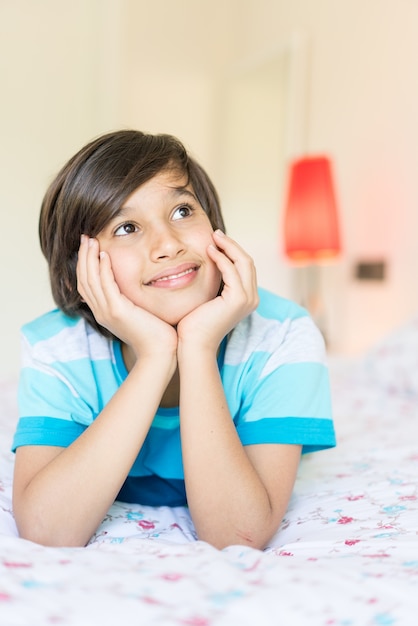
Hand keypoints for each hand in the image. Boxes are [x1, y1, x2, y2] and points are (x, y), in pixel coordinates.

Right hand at [76, 236, 177, 359]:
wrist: (161, 353)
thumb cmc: (157, 334)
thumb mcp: (140, 313)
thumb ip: (133, 300)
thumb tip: (138, 286)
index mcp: (105, 312)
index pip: (87, 285)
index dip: (85, 265)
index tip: (89, 246)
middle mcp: (101, 312)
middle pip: (83, 280)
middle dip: (83, 257)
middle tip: (85, 238)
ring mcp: (107, 312)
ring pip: (90, 280)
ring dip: (90, 258)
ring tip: (91, 241)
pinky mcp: (118, 312)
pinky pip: (106, 286)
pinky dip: (103, 269)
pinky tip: (105, 255)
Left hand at [177, 230, 258, 349]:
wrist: (194, 344)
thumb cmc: (195, 324)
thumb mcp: (208, 298)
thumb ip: (215, 282)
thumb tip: (207, 261)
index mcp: (247, 297)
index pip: (245, 266)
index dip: (233, 250)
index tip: (217, 240)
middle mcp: (252, 298)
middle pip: (247, 261)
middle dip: (232, 244)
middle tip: (215, 233)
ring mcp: (248, 299)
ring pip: (243, 262)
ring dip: (228, 246)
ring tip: (213, 237)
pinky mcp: (238, 299)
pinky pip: (231, 270)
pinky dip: (221, 258)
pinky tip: (209, 250)